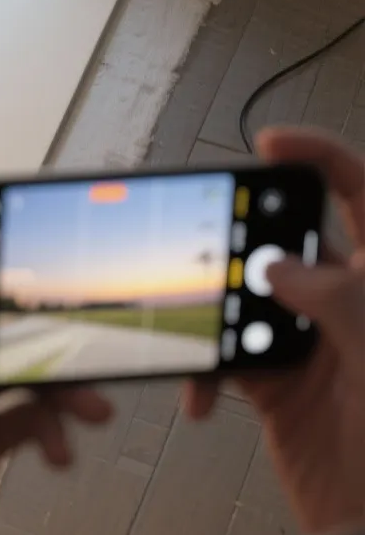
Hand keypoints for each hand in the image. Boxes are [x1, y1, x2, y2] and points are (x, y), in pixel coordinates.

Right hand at [183, 127, 364, 534]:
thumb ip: (341, 303)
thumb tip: (281, 263)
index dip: (323, 158)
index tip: (272, 141)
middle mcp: (348, 308)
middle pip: (288, 240)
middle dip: (238, 238)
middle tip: (201, 237)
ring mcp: (310, 345)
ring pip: (243, 296)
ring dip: (206, 311)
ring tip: (187, 323)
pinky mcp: (274, 385)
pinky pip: (221, 355)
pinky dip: (199, 370)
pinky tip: (198, 394)